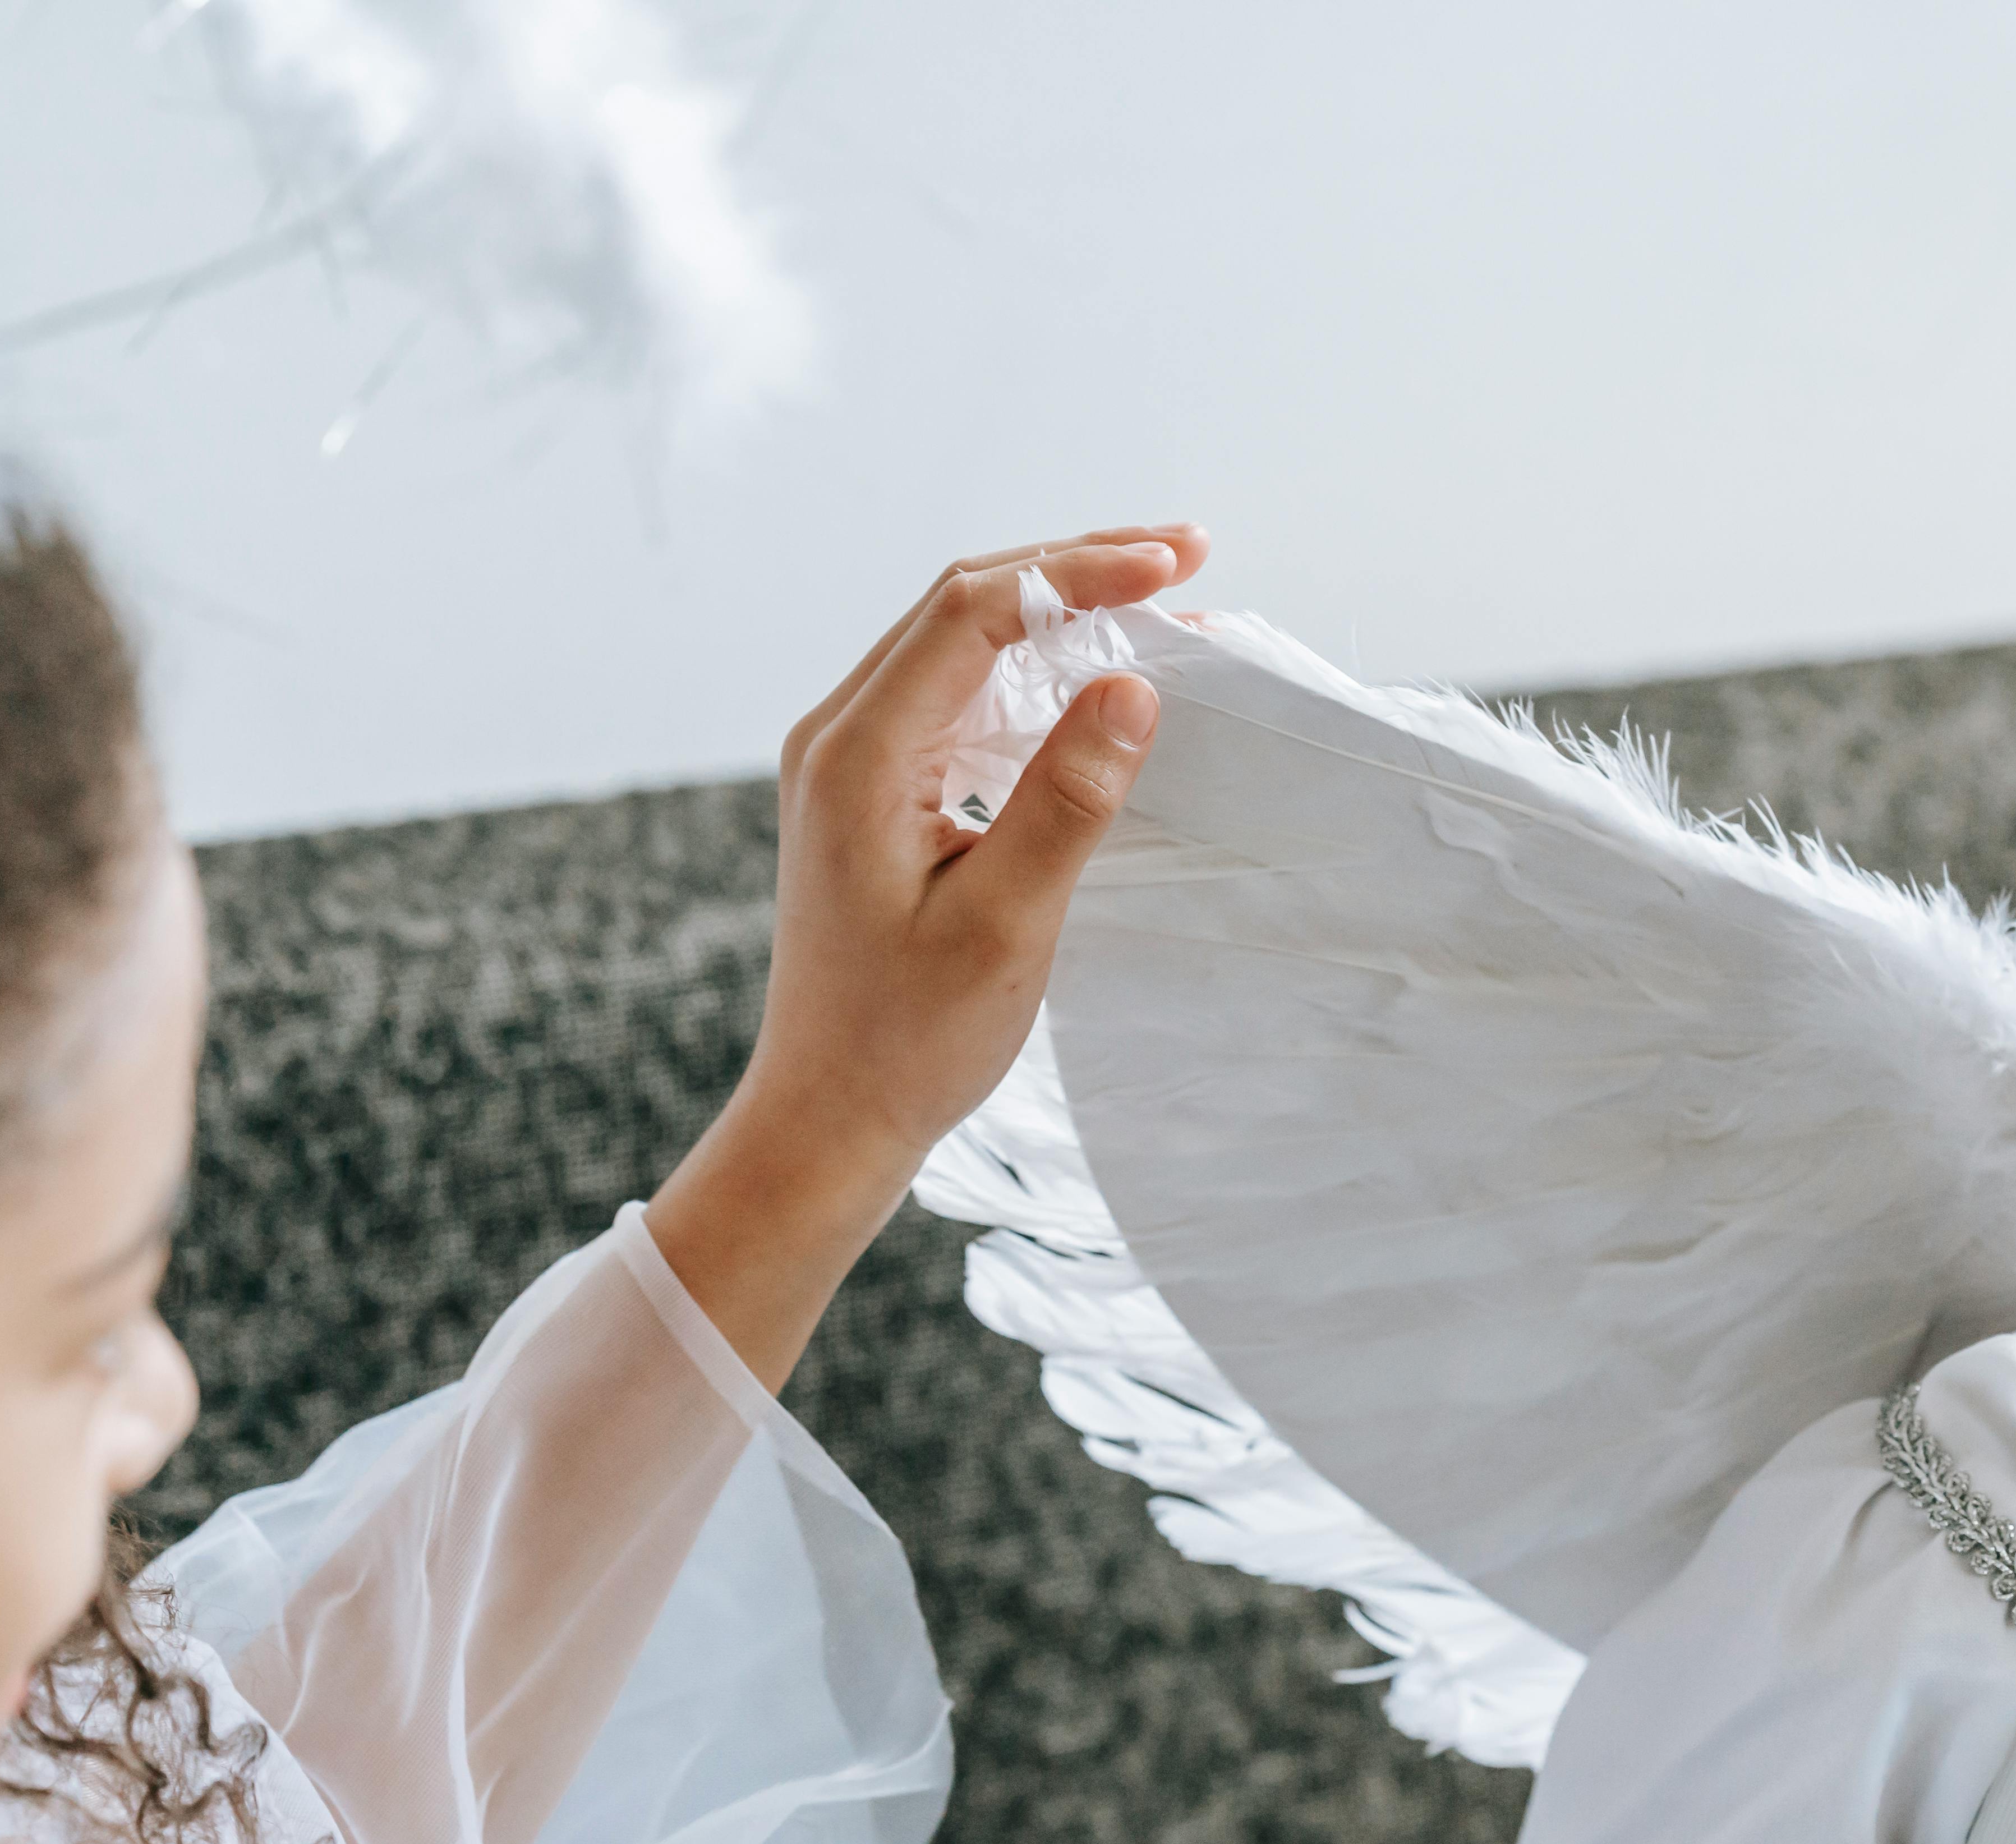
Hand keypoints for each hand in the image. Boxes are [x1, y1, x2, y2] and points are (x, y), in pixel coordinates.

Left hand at [649, 525, 1208, 1386]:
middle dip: (1076, 568)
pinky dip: (1033, 669)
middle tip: (1188, 554)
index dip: (1077, 574)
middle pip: (963, 604)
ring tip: (1160, 598)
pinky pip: (957, 694)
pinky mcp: (873, 791)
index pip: (973, 612)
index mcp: (857, 756)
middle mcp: (840, 737)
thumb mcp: (1004, 926)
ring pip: (961, 641)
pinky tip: (1096, 679)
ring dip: (1058, 611)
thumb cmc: (908, 1041)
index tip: (1174, 569)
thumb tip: (1133, 683)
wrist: (827, 1117)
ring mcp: (851, 761)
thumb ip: (1065, 801)